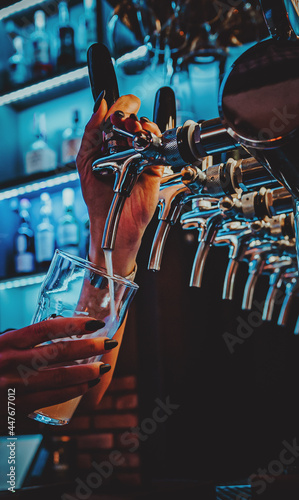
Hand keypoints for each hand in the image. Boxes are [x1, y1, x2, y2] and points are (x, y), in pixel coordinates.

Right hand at [0, 317, 116, 423]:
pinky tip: (85, 388)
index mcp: (5, 344)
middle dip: (88, 348)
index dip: (73, 325)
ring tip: (102, 367)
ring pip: (57, 379)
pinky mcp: (14, 411)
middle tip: (108, 344)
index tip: (95, 323)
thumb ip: (19, 339)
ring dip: (85, 373)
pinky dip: (72, 393)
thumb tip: (51, 328)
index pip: (45, 329)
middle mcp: (9, 363)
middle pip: (57, 353)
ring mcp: (12, 388)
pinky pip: (49, 401)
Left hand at [77, 94, 162, 275]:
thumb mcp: (85, 161)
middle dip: (130, 116)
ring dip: (143, 126)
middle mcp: (127, 149)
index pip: (116, 116)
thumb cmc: (98, 198)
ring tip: (134, 133)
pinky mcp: (155, 167)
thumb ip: (90, 132)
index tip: (122, 105)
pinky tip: (146, 141)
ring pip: (149, 130)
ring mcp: (142, 157)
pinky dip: (155, 139)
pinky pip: (159, 147)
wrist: (112, 221)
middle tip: (125, 123)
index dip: (120, 106)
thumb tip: (100, 105)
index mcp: (109, 145)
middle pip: (134, 120)